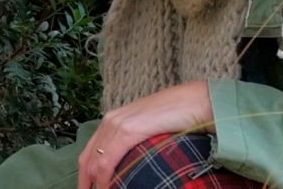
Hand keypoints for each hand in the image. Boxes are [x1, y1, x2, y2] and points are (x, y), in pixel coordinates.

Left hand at [77, 81, 213, 188]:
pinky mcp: (128, 131)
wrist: (197, 101)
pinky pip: (107, 160)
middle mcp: (110, 121)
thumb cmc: (179, 117)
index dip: (85, 176)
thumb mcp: (149, 131)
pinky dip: (104, 179)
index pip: (89, 153)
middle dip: (86, 183)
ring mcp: (118, 125)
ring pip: (95, 162)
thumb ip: (136, 144)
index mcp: (112, 120)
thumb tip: (131, 166)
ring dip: (95, 185)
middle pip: (87, 159)